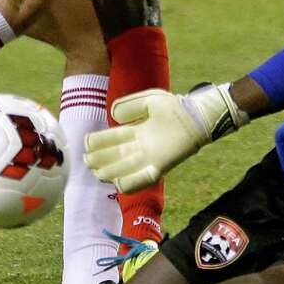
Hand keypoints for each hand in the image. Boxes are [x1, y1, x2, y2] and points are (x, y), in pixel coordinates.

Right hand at [84, 84, 247, 191]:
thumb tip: (113, 116)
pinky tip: (120, 183)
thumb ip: (131, 105)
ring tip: (98, 173)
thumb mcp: (149, 100)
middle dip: (99, 160)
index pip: (111, 139)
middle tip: (88, 161)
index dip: (97, 142)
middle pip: (114, 157)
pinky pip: (144, 179)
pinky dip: (133, 182)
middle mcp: (140, 146)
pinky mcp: (161, 165)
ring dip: (111, 173)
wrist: (196, 116)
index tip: (86, 143)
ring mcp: (150, 157)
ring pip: (125, 170)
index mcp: (135, 131)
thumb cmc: (174, 106)